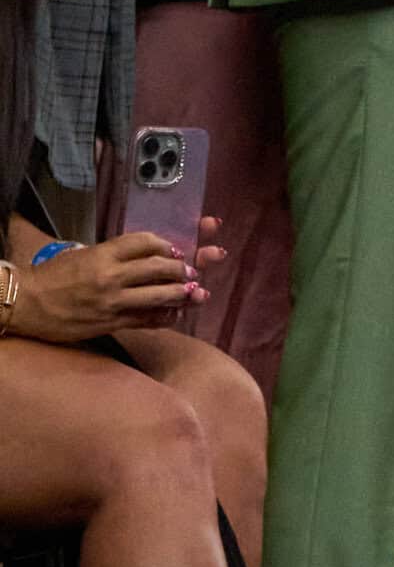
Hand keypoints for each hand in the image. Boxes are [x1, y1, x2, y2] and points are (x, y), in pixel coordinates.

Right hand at [12, 231, 212, 342]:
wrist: (27, 304)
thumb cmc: (53, 277)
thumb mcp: (82, 256)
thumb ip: (111, 255)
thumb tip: (143, 256)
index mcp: (102, 254)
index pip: (144, 242)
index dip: (166, 245)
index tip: (175, 250)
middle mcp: (111, 276)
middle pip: (158, 267)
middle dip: (181, 269)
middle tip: (192, 272)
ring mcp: (113, 301)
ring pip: (158, 295)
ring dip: (181, 293)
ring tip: (193, 292)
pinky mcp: (111, 323)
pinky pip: (146, 320)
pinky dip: (165, 316)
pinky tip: (175, 314)